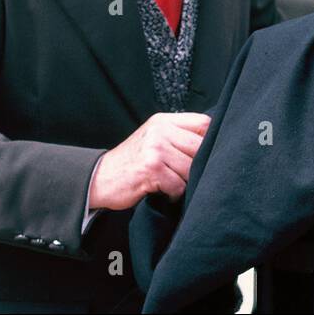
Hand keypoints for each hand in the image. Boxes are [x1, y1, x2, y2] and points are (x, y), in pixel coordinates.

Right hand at [88, 112, 210, 210]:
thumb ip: (178, 136)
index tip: (209, 154)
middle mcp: (159, 131)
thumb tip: (214, 143)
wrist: (99, 178)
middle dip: (198, 165)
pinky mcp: (151, 169)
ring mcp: (155, 149)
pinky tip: (163, 191)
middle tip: (186, 174)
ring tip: (171, 182)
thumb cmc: (133, 161)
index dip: (211, 140)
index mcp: (163, 121)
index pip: (203, 123)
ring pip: (191, 168)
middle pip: (200, 146)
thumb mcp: (153, 138)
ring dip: (185, 181)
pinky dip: (174, 193)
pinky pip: (178, 185)